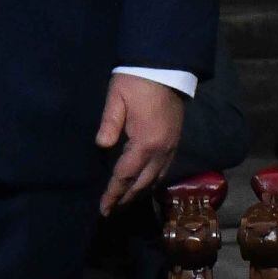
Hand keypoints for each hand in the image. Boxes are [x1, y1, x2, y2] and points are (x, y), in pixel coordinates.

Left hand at [95, 73, 185, 213]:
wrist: (166, 67)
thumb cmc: (137, 81)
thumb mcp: (117, 97)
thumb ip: (109, 123)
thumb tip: (102, 146)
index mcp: (145, 141)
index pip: (126, 175)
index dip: (114, 193)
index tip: (103, 209)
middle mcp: (162, 149)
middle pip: (143, 183)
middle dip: (126, 198)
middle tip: (110, 211)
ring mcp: (172, 146)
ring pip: (156, 179)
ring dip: (140, 192)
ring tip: (124, 201)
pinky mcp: (176, 140)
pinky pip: (165, 169)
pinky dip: (153, 181)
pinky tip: (144, 183)